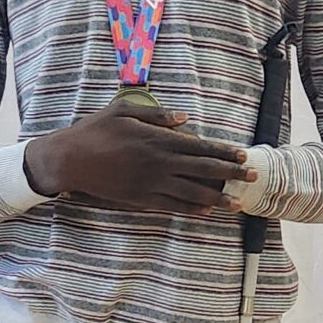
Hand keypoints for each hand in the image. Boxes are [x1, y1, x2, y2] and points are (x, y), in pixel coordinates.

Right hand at [24, 95, 245, 213]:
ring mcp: (149, 183)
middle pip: (202, 170)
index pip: (198, 146)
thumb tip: (185, 119)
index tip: (242, 155)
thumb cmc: (94, 131)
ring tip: (237, 203)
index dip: (222, 152)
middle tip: (253, 178)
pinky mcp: (139, 199)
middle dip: (230, 174)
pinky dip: (190, 209)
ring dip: (217, 198)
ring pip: (191, 192)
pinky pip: (170, 206)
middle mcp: (158, 162)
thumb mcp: (123, 110)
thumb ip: (157, 116)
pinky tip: (206, 211)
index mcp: (156, 138)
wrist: (69, 160)